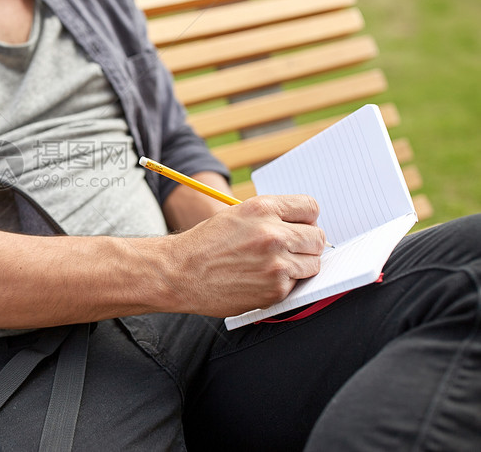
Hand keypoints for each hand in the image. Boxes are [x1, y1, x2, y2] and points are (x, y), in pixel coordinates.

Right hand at [162, 194, 325, 316]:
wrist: (179, 272)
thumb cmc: (205, 244)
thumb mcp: (236, 215)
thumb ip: (270, 216)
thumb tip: (302, 225)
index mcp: (263, 208)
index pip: (311, 208)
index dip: (306, 219)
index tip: (300, 227)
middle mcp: (272, 233)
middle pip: (317, 237)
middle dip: (306, 244)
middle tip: (289, 251)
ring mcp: (276, 263)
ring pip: (313, 263)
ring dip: (299, 266)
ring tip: (274, 267)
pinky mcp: (275, 289)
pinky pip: (297, 284)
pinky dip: (284, 285)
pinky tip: (261, 280)